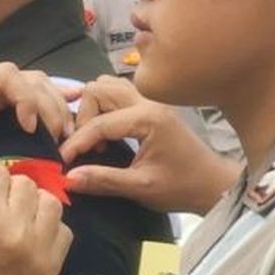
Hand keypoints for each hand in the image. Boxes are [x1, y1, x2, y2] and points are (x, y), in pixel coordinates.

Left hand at [0, 62, 74, 192]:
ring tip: (66, 136)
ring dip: (53, 104)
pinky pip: (26, 88)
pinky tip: (71, 106)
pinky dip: (48, 97)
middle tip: (61, 145)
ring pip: (34, 83)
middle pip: (32, 81)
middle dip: (51, 109)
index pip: (7, 79)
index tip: (31, 129)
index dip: (26, 100)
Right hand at [0, 161, 73, 274]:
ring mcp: (38, 249)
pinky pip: (64, 231)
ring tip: (24, 214)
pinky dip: (50, 228)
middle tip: (3, 200)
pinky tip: (36, 234)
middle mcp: (16, 229)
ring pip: (52, 202)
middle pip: (27, 184)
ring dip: (36, 203)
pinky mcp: (52, 266)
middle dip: (12, 187)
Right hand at [59, 76, 238, 213]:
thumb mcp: (141, 188)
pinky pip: (118, 93)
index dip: (76, 143)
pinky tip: (108, 134)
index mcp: (148, 118)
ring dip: (93, 109)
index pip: (99, 123)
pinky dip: (104, 108)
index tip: (62, 163)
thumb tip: (68, 178)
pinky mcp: (151, 105)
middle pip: (98, 89)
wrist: (212, 185)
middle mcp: (148, 101)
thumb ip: (103, 180)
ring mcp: (150, 100)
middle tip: (86, 148)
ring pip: (107, 86)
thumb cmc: (181, 187)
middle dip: (83, 117)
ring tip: (97, 139)